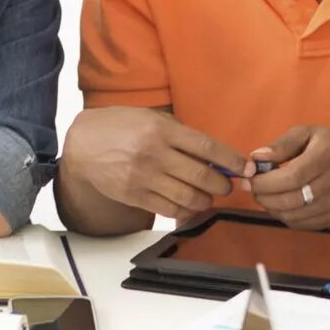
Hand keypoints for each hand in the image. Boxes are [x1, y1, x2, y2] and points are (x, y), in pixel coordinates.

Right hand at [62, 107, 248, 223]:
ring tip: (208, 196)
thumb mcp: (151, 119)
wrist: (83, 144)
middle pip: (202, 176)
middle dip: (223, 185)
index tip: (246, 168)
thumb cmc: (121, 127)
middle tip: (227, 185)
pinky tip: (190, 205)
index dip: (231, 160)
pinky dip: (186, 211)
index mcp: (162, 130)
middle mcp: (155, 154)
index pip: (207, 148)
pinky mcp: (135, 195)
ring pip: (189, 197)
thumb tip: (214, 155)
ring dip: (206, 200)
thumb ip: (181, 134)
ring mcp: (144, 177)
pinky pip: (170, 209)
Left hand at [249, 125, 329, 228]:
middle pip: (292, 199)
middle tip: (254, 191)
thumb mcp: (307, 134)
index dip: (266, 182)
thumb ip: (281, 145)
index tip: (249, 180)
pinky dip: (286, 218)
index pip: (292, 176)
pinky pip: (304, 224)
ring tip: (266, 198)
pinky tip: (282, 206)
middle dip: (265, 198)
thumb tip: (256, 158)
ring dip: (273, 209)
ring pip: (296, 216)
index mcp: (329, 154)